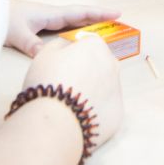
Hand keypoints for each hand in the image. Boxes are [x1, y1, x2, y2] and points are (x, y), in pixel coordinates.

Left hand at [3, 0, 121, 56]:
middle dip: (99, 17)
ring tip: (105, 29)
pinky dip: (75, 30)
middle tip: (119, 22)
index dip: (99, 13)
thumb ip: (32, 44)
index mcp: (50, 14)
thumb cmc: (1, 20)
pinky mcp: (39, 25)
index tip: (117, 13)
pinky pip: (63, 27)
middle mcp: (50, 15)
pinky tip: (77, 37)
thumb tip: (47, 56)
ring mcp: (45, 19)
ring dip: (88, 23)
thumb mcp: (17, 34)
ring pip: (72, 21)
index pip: (79, 13)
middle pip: (80, 15)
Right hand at [18, 34, 124, 152]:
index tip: (63, 63)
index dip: (75, 52)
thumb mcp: (45, 53)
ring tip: (71, 102)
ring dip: (93, 89)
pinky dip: (96, 109)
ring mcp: (118, 90)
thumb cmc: (48, 83)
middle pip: (100, 63)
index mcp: (96, 47)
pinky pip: (106, 107)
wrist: (56, 121)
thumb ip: (60, 44)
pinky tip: (80, 115)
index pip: (89, 42)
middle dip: (87, 69)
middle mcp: (113, 65)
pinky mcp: (118, 113)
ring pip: (106, 85)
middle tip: (67, 83)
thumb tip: (68, 46)